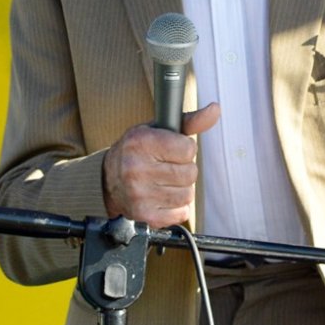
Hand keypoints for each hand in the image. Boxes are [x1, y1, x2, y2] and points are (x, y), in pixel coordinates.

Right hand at [100, 103, 220, 227]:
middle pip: (190, 173)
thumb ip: (189, 121)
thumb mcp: (157, 129)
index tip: (171, 150)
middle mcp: (137, 168)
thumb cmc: (138, 151)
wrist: (109, 180)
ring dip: (181, 189)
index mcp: (141, 142)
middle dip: (184, 170)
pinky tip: (161, 197)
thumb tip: (215, 109)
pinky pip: (182, 213)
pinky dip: (176, 207)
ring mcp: (140, 194)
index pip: (188, 149)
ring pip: (188, 195)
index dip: (184, 149)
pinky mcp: (146, 215)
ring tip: (163, 182)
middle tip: (167, 167)